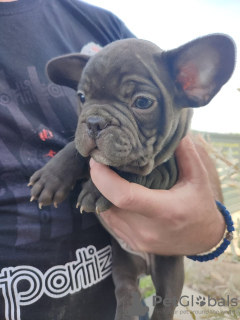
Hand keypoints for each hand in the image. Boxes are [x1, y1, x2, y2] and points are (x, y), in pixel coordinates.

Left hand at [90, 135, 225, 255]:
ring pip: (107, 213)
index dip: (103, 178)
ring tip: (106, 175)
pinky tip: (114, 193)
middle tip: (101, 162)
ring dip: (103, 194)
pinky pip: (111, 222)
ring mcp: (138, 240)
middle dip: (100, 182)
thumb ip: (185, 153)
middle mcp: (148, 229)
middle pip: (110, 203)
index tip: (96, 160)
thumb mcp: (198, 177)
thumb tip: (172, 131)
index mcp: (165, 211)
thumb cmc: (200, 205)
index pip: (124, 196)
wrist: (203, 239)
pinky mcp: (133, 244)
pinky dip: (109, 206)